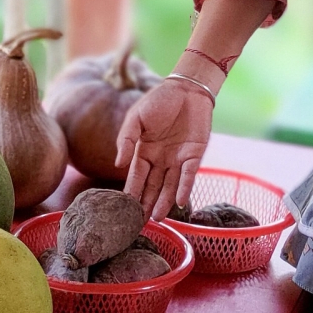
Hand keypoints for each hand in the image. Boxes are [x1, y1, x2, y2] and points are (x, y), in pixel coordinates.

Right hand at [115, 79, 213, 218]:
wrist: (187, 88)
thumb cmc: (159, 100)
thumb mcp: (136, 117)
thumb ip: (126, 139)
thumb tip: (118, 165)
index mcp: (144, 151)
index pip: (136, 177)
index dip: (131, 193)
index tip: (124, 211)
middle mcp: (161, 159)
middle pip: (152, 186)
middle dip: (146, 204)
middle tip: (139, 224)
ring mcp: (178, 159)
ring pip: (169, 185)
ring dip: (164, 201)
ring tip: (157, 218)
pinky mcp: (195, 155)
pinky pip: (188, 175)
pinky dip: (184, 188)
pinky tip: (179, 202)